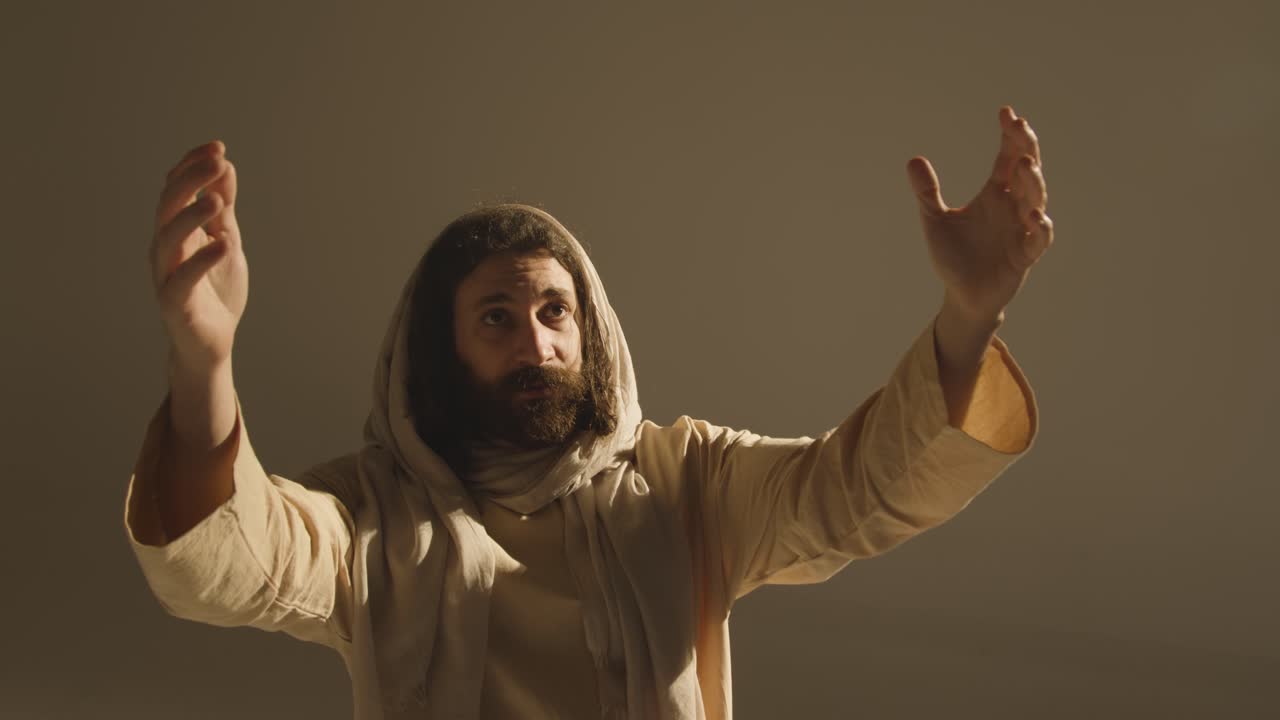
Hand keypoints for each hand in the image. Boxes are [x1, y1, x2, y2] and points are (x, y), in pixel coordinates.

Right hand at [149, 140, 247, 372]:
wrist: (213, 342)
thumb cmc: (215, 290)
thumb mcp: (226, 241)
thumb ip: (223, 210)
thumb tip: (225, 167)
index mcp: (176, 231)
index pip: (176, 189)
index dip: (193, 166)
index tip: (218, 147)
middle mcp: (165, 248)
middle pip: (168, 205)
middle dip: (191, 180)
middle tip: (216, 161)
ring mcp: (165, 274)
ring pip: (168, 238)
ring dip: (191, 216)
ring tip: (218, 201)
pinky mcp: (174, 303)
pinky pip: (182, 278)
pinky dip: (202, 260)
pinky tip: (223, 244)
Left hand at [907, 106, 1051, 322]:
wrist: (962, 295)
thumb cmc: (954, 256)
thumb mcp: (935, 221)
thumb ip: (927, 192)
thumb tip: (913, 160)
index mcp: (995, 193)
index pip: (1008, 157)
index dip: (1010, 135)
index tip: (1006, 112)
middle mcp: (1013, 206)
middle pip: (1027, 171)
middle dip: (1025, 148)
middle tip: (1019, 127)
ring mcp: (1022, 230)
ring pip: (1036, 199)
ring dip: (1032, 182)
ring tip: (1024, 164)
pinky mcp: (1025, 255)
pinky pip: (1039, 239)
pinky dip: (1040, 227)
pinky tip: (1033, 215)